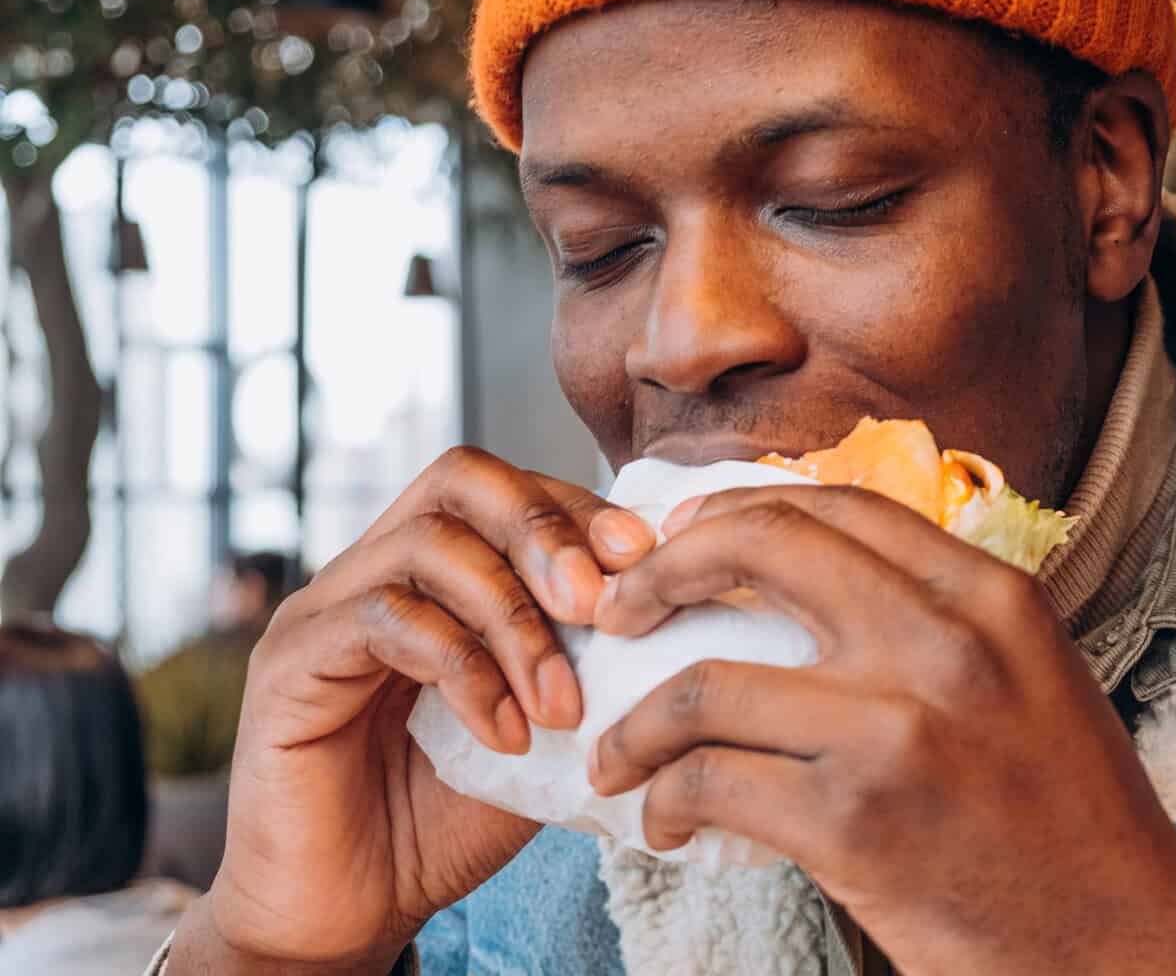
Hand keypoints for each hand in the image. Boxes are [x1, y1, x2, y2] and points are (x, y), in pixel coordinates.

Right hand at [169, 447, 656, 972]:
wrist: (348, 917)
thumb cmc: (443, 820)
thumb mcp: (539, 730)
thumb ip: (584, 662)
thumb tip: (667, 610)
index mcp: (431, 573)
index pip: (509, 487)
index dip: (579, 511)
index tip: (643, 563)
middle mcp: (371, 570)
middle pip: (461, 478)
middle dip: (547, 531)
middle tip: (599, 607)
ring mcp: (322, 610)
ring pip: (430, 547)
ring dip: (516, 622)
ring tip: (561, 707)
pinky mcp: (288, 664)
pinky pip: (383, 621)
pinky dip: (463, 670)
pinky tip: (505, 735)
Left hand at [587, 485, 1175, 974]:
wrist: (1123, 936)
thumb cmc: (1067, 811)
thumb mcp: (1028, 672)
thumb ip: (938, 616)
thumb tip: (811, 583)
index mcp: (990, 595)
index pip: (837, 506)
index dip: (737, 510)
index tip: (681, 537)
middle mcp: (945, 641)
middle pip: (761, 550)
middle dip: (661, 572)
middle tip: (618, 611)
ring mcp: (897, 729)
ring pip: (706, 685)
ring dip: (637, 724)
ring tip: (619, 755)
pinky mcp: (855, 823)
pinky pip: (711, 783)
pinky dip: (664, 799)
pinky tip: (666, 820)